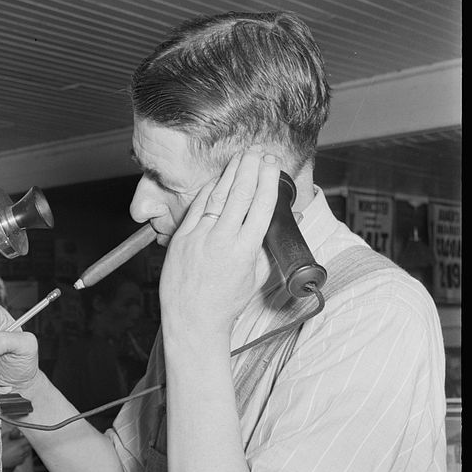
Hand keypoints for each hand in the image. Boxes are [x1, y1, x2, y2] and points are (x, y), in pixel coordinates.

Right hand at [0, 434, 32, 471]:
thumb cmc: (0, 450)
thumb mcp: (3, 439)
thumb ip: (10, 433)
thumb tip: (14, 430)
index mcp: (19, 444)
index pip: (28, 440)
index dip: (26, 437)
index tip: (23, 436)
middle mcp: (22, 451)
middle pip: (29, 446)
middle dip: (27, 443)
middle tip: (22, 441)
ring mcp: (21, 457)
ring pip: (28, 452)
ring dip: (25, 449)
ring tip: (20, 447)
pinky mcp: (19, 462)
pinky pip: (24, 458)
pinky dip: (23, 455)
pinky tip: (18, 453)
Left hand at [159, 148, 280, 340]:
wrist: (192, 319)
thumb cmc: (226, 302)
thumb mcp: (257, 276)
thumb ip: (270, 246)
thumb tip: (290, 222)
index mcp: (245, 250)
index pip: (261, 207)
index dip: (268, 181)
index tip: (273, 165)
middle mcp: (222, 240)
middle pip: (240, 195)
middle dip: (251, 169)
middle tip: (259, 152)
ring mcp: (199, 237)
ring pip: (218, 196)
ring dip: (231, 174)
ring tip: (242, 158)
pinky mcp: (181, 238)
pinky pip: (197, 207)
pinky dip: (208, 190)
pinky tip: (218, 178)